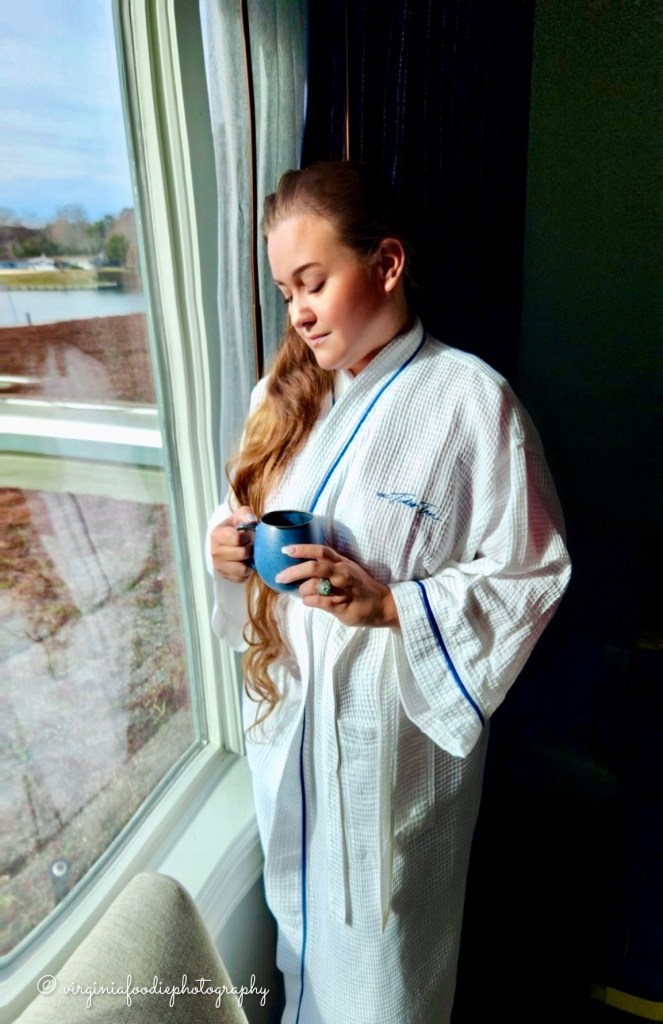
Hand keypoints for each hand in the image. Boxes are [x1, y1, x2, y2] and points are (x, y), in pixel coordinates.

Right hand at [209, 506, 256, 581]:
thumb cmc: (234, 529)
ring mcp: (218, 565)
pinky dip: (246, 572)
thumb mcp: (239, 516)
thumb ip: (245, 513)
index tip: (249, 535)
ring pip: (242, 569)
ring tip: (248, 555)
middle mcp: (215, 551)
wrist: (226, 542)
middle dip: (250, 549)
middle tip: (251, 546)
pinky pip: (241, 578)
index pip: (238, 538)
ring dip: (249, 562)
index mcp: (217, 534)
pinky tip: (245, 563)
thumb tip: (251, 520)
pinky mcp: (224, 576)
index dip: (248, 536)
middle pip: (242, 554)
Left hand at [275, 543, 399, 628]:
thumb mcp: (347, 569)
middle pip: (314, 567)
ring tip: (304, 594)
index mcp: (342, 562)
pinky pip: (317, 602)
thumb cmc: (359, 586)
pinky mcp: (341, 606)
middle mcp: (342, 573)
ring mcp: (342, 590)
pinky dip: (309, 601)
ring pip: (313, 586)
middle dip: (294, 571)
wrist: (382, 605)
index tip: (285, 549)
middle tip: (280, 577)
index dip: (302, 549)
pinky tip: (310, 601)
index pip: (321, 550)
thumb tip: (302, 562)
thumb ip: (329, 565)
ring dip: (302, 591)